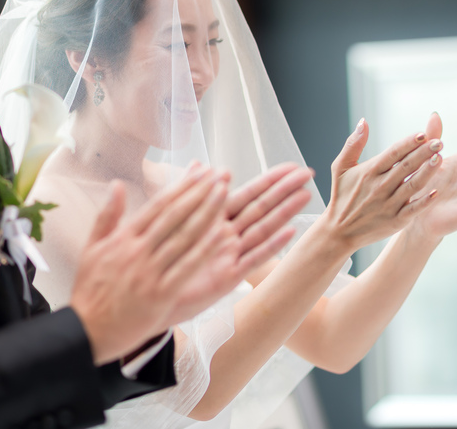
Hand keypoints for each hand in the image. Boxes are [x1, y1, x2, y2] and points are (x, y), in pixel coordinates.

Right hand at [70, 164, 229, 363]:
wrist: (86, 331)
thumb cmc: (90, 290)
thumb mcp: (92, 248)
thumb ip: (107, 215)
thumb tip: (116, 184)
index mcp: (123, 238)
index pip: (158, 205)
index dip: (182, 186)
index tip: (200, 172)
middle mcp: (138, 251)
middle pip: (174, 216)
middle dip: (200, 192)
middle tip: (219, 174)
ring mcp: (149, 272)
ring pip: (184, 237)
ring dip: (207, 213)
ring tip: (225, 193)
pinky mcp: (160, 294)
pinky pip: (187, 267)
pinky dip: (206, 250)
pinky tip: (222, 235)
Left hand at [164, 163, 311, 325]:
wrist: (148, 294)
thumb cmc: (160, 257)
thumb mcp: (172, 219)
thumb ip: (188, 191)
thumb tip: (201, 162)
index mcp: (213, 218)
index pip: (248, 193)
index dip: (270, 179)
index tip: (291, 166)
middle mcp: (227, 235)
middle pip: (261, 207)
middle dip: (284, 190)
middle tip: (308, 173)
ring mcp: (230, 255)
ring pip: (262, 229)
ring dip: (284, 213)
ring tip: (306, 195)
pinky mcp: (229, 277)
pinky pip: (253, 259)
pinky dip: (272, 246)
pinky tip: (290, 232)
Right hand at [324, 119, 441, 252]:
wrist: (339, 230)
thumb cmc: (341, 195)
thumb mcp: (340, 167)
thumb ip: (353, 144)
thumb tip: (363, 121)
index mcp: (369, 171)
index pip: (393, 153)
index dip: (409, 143)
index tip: (423, 133)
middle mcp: (380, 186)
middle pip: (406, 166)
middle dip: (424, 153)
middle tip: (440, 142)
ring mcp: (388, 204)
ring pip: (412, 185)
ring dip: (427, 172)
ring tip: (440, 158)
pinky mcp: (395, 221)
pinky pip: (412, 210)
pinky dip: (424, 202)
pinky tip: (436, 191)